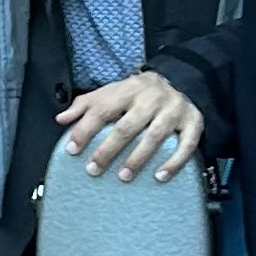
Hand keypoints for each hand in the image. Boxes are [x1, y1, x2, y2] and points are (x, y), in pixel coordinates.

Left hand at [56, 71, 204, 183]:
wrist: (181, 79)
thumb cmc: (138, 93)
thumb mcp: (111, 92)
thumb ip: (86, 105)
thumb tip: (61, 119)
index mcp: (127, 90)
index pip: (102, 110)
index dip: (85, 130)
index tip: (72, 150)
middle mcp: (151, 99)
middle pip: (127, 127)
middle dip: (108, 150)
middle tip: (94, 169)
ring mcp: (174, 110)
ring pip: (154, 137)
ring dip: (137, 159)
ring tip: (123, 176)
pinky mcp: (194, 122)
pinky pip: (186, 145)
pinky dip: (173, 162)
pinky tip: (160, 176)